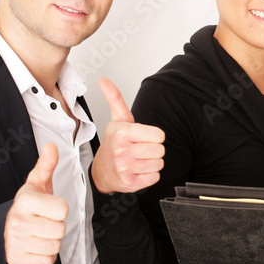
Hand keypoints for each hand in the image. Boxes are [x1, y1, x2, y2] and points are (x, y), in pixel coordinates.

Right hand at [4, 143, 68, 263]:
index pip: (63, 210)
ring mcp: (16, 242)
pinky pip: (47, 262)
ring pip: (55, 247)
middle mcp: (18, 222)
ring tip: (39, 233)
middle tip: (43, 222)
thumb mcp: (37, 184)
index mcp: (25, 201)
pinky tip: (35, 246)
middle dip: (56, 226)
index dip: (59, 210)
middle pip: (60, 230)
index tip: (47, 208)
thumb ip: (47, 165)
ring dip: (51, 242)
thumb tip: (51, 147)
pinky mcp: (17, 260)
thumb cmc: (29, 206)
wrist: (6, 229)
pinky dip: (45, 257)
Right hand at [90, 78, 165, 193]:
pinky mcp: (130, 184)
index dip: (154, 136)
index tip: (143, 138)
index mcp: (123, 133)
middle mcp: (122, 151)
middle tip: (139, 149)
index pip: (160, 135)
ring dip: (152, 162)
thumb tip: (103, 80)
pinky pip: (155, 177)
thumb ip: (115, 99)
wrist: (102, 171)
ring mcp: (126, 168)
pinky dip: (149, 175)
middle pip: (161, 150)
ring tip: (138, 160)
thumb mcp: (117, 120)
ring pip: (159, 164)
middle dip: (153, 150)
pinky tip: (138, 171)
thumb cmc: (114, 144)